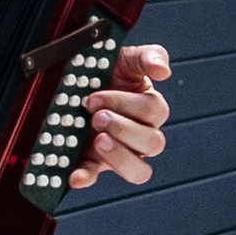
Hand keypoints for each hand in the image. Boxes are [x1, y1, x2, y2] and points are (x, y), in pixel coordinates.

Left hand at [71, 41, 171, 188]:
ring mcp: (118, 152)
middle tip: (96, 117)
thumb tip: (163, 71)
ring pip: (138, 170)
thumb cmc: (105, 70)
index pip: (153, 111)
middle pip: (152, 143)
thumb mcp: (126, 57)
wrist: (72, 82)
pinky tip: (75, 176)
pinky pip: (95, 176)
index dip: (127, 105)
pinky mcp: (94, 164)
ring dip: (120, 157)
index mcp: (149, 108)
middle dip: (124, 129)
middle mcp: (139, 134)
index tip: (96, 97)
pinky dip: (86, 178)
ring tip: (98, 140)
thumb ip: (148, 56)